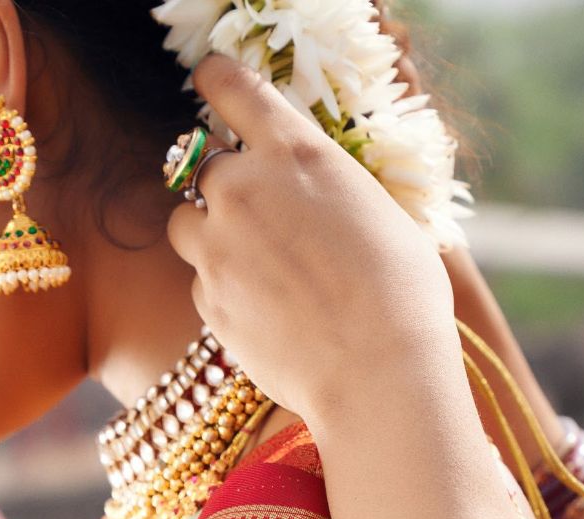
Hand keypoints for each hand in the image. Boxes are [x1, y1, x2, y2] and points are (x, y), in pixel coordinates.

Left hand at [166, 54, 455, 423]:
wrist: (376, 371)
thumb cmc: (400, 292)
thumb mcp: (376, 209)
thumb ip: (326, 184)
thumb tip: (310, 186)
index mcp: (293, 150)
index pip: (228, 86)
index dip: (214, 81)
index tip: (209, 83)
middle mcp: (243, 191)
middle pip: (201, 165)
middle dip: (222, 182)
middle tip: (253, 208)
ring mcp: (217, 250)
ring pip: (183, 224)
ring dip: (208, 233)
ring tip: (250, 261)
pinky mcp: (207, 304)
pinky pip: (200, 282)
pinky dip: (221, 289)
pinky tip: (264, 308)